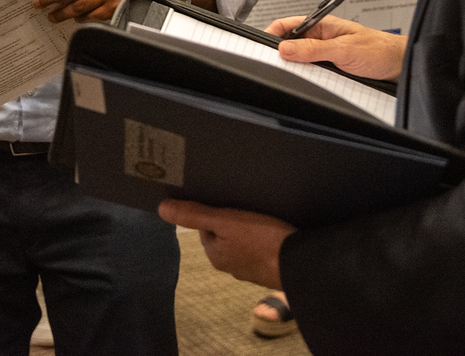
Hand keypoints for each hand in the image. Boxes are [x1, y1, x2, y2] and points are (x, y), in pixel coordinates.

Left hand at [158, 200, 292, 289]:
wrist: (302, 264)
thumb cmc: (263, 241)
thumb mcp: (226, 221)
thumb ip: (195, 215)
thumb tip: (161, 209)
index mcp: (215, 254)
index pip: (204, 225)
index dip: (213, 208)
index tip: (224, 197)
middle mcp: (229, 264)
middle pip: (223, 233)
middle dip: (231, 218)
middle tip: (244, 202)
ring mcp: (251, 268)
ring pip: (242, 241)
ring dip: (248, 228)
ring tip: (260, 212)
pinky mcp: (270, 266)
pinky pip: (260, 247)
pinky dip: (263, 238)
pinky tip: (273, 228)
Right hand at [265, 15, 405, 80]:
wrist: (400, 67)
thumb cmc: (379, 50)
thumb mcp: (343, 49)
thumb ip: (313, 49)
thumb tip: (285, 49)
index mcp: (321, 26)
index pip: (288, 25)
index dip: (272, 34)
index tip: (262, 48)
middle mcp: (321, 39)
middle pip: (291, 45)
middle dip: (282, 55)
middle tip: (276, 67)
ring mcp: (325, 55)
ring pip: (301, 61)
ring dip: (297, 69)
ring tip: (294, 76)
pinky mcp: (331, 70)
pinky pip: (312, 73)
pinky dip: (307, 78)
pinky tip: (308, 83)